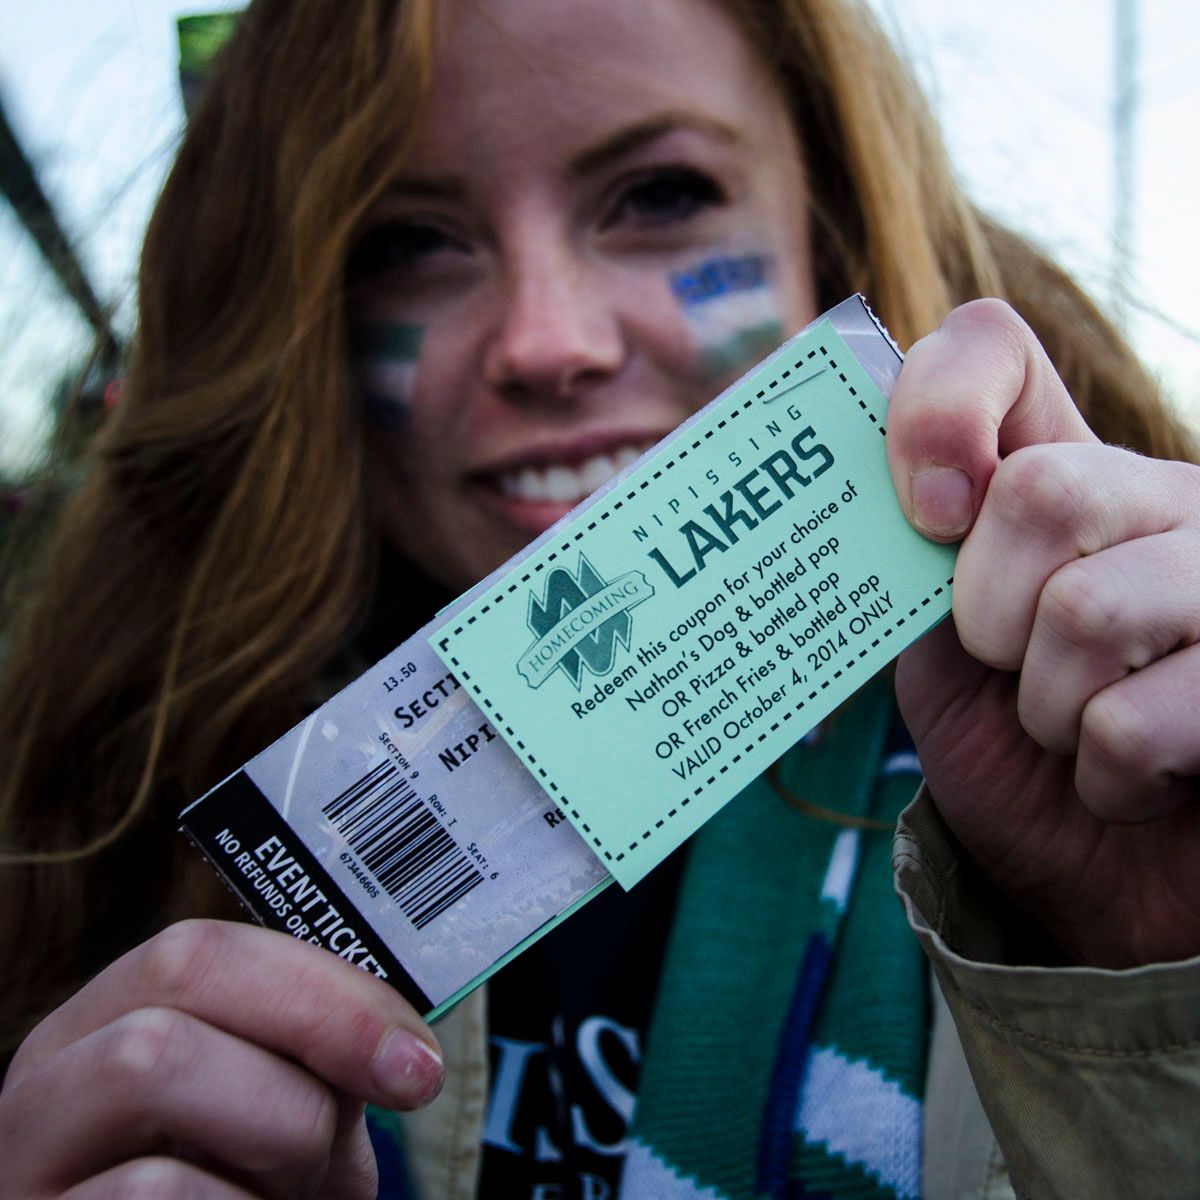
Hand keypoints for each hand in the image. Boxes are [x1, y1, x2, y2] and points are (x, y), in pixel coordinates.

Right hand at [0, 920, 442, 1198]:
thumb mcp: (288, 1111)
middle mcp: (47, 1083)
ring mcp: (23, 1163)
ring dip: (270, 1142)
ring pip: (155, 1068)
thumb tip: (401, 1045)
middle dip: (296, 1059)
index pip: (203, 949)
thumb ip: (322, 1051)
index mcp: (109, 1024)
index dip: (325, 990)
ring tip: (279, 1194)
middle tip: (338, 1139)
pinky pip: (146, 1192)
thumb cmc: (246, 1198)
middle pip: (174, 990)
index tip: (415, 1062)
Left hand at [887, 299, 1199, 967]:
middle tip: (1009, 667)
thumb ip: (905, 565)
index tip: (925, 513)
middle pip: (1042, 490)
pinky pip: (1138, 720)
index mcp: (1061, 474)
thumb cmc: (1016, 761)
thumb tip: (841, 491)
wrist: (1102, 885)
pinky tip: (1135, 781)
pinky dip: (1103, 778)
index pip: (992, 346)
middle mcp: (1160, 498)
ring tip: (1073, 731)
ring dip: (1046, 709)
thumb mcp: (933, 650)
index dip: (935, 407)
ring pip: (1088, 609)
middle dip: (987, 616)